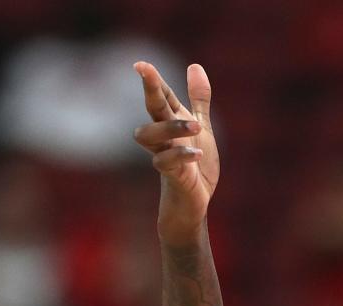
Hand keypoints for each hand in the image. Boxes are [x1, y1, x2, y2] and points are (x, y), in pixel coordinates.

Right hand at [133, 61, 218, 241]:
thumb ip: (198, 100)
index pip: (161, 96)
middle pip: (152, 109)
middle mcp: (164, 136)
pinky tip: (197, 153)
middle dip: (149, 90)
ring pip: (150, 136)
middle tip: (145, 71)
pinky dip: (181, 156)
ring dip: (170, 127)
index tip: (141, 64)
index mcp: (172, 122)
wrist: (194, 204)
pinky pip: (166, 163)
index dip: (152, 80)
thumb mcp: (202, 128)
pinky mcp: (171, 176)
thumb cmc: (195, 167)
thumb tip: (194, 66)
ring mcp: (164, 155)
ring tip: (196, 127)